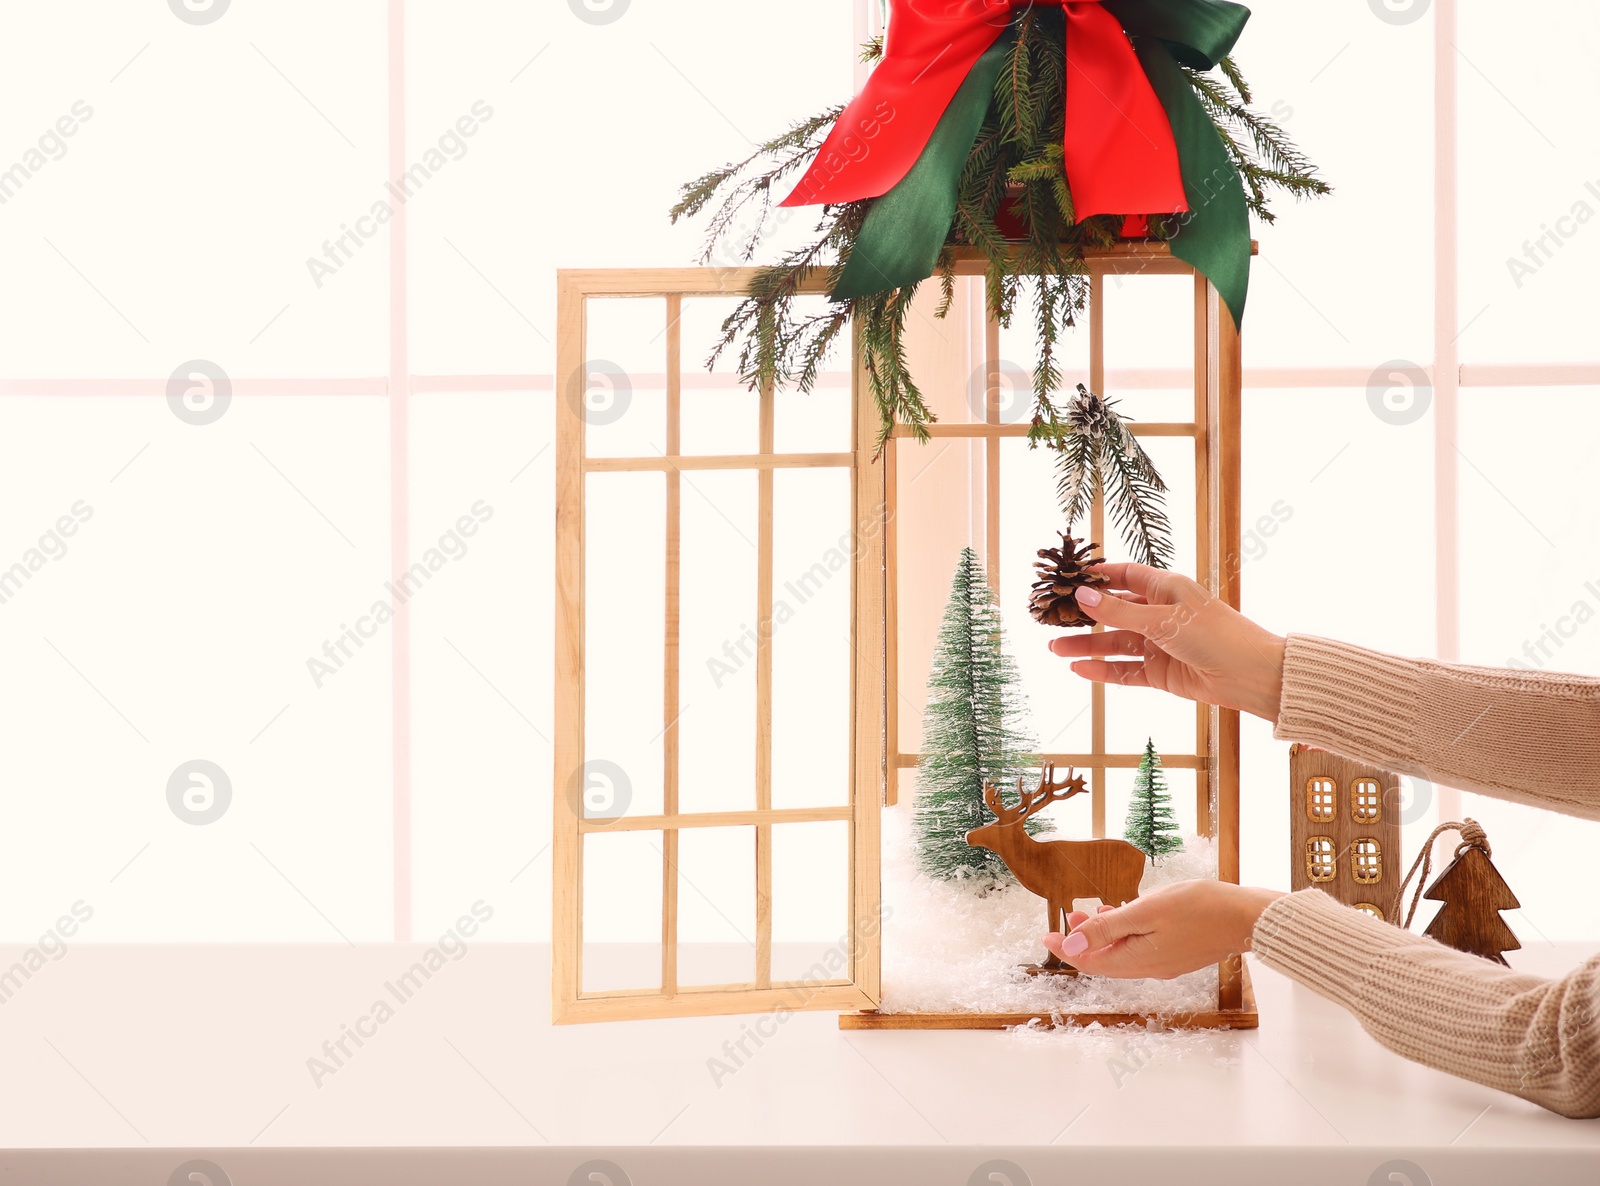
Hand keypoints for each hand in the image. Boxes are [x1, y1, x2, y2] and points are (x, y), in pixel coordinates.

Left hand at [1041, 880, 1284, 978]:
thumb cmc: (1200, 908)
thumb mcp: (1146, 911)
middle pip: (1105, 961)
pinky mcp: (1178, 954)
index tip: (1048, 934)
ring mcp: (1166, 963)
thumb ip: (1109, 928)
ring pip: (1123, 954)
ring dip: (1104, 936)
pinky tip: (1123, 914)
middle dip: (1083, 941)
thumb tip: (1074, 944)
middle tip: (1067, 918)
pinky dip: (1124, 935)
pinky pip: (1140, 950)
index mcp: (1139, 961)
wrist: (1246, 917)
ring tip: (1090, 912)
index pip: (1091, 962)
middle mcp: (1151, 968)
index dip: (1067, 949)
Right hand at [1048, 562, 1286, 721]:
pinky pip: (1125, 670)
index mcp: (1166, 588)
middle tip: (1053, 621)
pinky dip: (1103, 671)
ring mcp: (1159, 644)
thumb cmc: (1215, 635)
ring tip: (1055, 650)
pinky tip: (1079, 670)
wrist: (1250, 676)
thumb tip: (1082, 595)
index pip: (1125, 576)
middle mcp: (1160, 614)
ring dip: (1086, 646)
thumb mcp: (1162, 619)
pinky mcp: (1160, 672)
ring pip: (1115, 643)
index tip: (1067, 579)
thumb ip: (1119, 612)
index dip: (1097, 576)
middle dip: (1085, 617)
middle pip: (1114, 613)